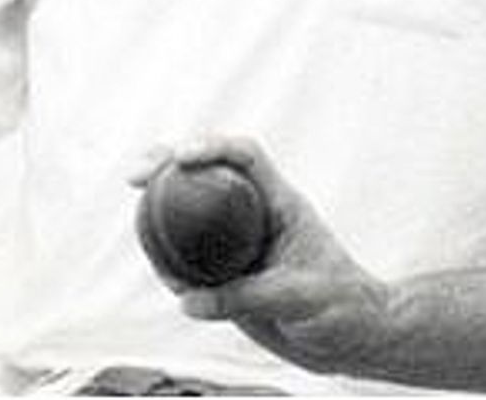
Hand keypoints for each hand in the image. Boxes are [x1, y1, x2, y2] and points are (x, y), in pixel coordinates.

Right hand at [126, 137, 393, 378]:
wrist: (350, 339)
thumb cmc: (342, 307)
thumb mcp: (300, 298)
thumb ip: (247, 296)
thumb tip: (189, 300)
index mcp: (281, 204)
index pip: (246, 158)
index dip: (213, 147)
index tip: (182, 157)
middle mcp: (256, 218)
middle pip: (207, 177)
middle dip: (168, 166)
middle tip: (136, 175)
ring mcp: (239, 246)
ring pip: (191, 219)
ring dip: (161, 215)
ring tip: (142, 229)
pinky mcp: (228, 278)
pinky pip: (190, 264)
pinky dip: (170, 265)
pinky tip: (165, 276)